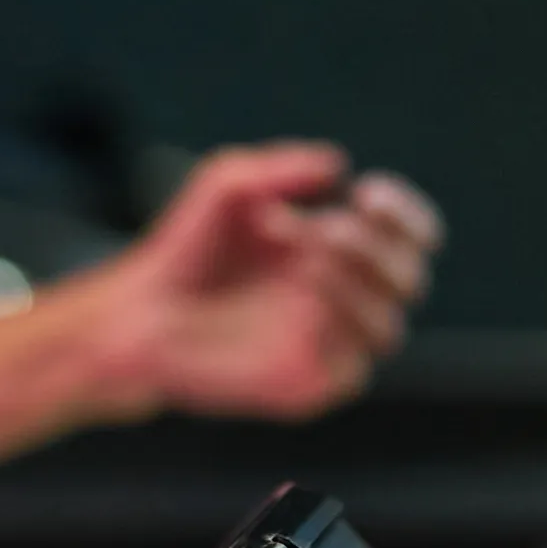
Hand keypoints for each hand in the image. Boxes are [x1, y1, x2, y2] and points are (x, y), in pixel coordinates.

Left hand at [90, 139, 440, 422]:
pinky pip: (355, 366)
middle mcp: (342, 297)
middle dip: (385, 247)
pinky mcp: (307, 382)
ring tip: (319, 249)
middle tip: (337, 226)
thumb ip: (279, 168)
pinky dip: (344, 325)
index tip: (370, 192)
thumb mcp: (226, 186)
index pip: (406, 237)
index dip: (404, 215)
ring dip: (366, 283)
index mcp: (337, 249)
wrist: (137, 311)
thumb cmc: (186, 248)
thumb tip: (337, 165)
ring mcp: (327, 343)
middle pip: (409, 278)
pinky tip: (309, 289)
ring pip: (391, 325)